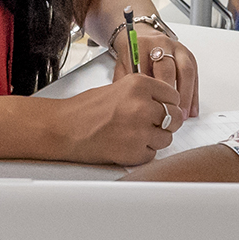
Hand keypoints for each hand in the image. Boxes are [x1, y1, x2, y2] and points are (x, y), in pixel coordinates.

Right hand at [55, 73, 186, 165]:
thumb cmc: (85, 110)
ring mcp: (140, 130)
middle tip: (152, 124)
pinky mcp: (135, 151)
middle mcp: (143, 106)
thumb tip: (163, 103)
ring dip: (155, 139)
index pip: (173, 96)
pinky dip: (142, 152)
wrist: (65, 128)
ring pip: (166, 138)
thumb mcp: (118, 87)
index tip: (163, 108)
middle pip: (174, 117)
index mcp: (139, 85)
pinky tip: (127, 145)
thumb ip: (143, 93)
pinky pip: (152, 154)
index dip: (168, 104)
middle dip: (166, 122)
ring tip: (135, 135)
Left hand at [110, 22, 199, 117]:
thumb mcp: (123, 65)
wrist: (142, 36)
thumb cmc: (132, 54)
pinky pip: (195, 76)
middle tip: (170, 112)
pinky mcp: (189, 56)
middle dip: (171, 93)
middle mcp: (163, 44)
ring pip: (186, 71)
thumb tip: (132, 103)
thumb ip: (126, 81)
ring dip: (186, 95)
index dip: (154, 88)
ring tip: (182, 114)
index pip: (150, 66)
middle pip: (170, 68)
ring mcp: (178, 49)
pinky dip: (194, 95)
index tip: (154, 106)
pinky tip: (191, 109)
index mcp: (143, 44)